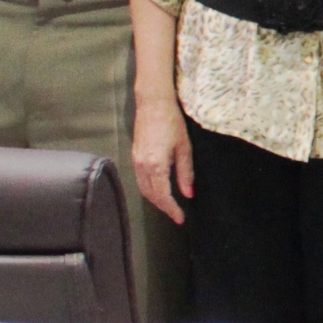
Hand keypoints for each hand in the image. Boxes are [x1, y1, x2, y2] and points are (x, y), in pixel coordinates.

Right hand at [130, 92, 191, 224]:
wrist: (153, 104)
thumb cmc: (172, 122)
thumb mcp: (184, 147)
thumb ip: (185, 172)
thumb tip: (188, 193)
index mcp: (156, 164)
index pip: (163, 195)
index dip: (172, 209)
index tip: (181, 218)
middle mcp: (142, 166)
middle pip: (151, 195)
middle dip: (164, 207)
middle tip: (177, 214)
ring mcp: (135, 161)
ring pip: (143, 189)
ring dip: (156, 199)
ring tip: (170, 205)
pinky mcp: (134, 156)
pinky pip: (140, 180)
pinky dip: (149, 189)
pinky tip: (160, 190)